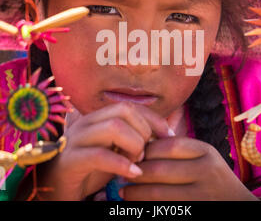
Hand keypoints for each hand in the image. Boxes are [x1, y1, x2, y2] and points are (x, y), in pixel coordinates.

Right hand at [37, 102, 172, 199]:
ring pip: (113, 127)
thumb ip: (132, 139)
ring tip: (138, 161)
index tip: (168, 135)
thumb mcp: (115, 150)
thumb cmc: (90, 168)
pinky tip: (133, 174)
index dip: (153, 118)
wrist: (57, 187)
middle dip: (143, 130)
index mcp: (98, 118)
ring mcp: (77, 139)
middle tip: (146, 152)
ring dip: (134, 144)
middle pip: (123, 110)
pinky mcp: (71, 159)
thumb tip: (162, 134)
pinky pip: (100, 155)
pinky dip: (122, 164)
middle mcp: (87, 122)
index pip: (130, 106)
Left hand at [119, 137, 258, 200]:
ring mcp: (203, 194)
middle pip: (159, 169)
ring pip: (159, 193)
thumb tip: (142, 143)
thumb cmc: (211, 176)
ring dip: (136, 193)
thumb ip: (178, 149)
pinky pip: (165, 209)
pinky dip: (147, 207)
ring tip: (123, 191)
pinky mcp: (196, 210)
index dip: (145, 149)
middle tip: (119, 171)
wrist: (236, 204)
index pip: (167, 145)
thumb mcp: (201, 156)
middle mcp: (205, 170)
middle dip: (136, 171)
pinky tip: (136, 205)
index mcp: (204, 151)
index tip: (130, 152)